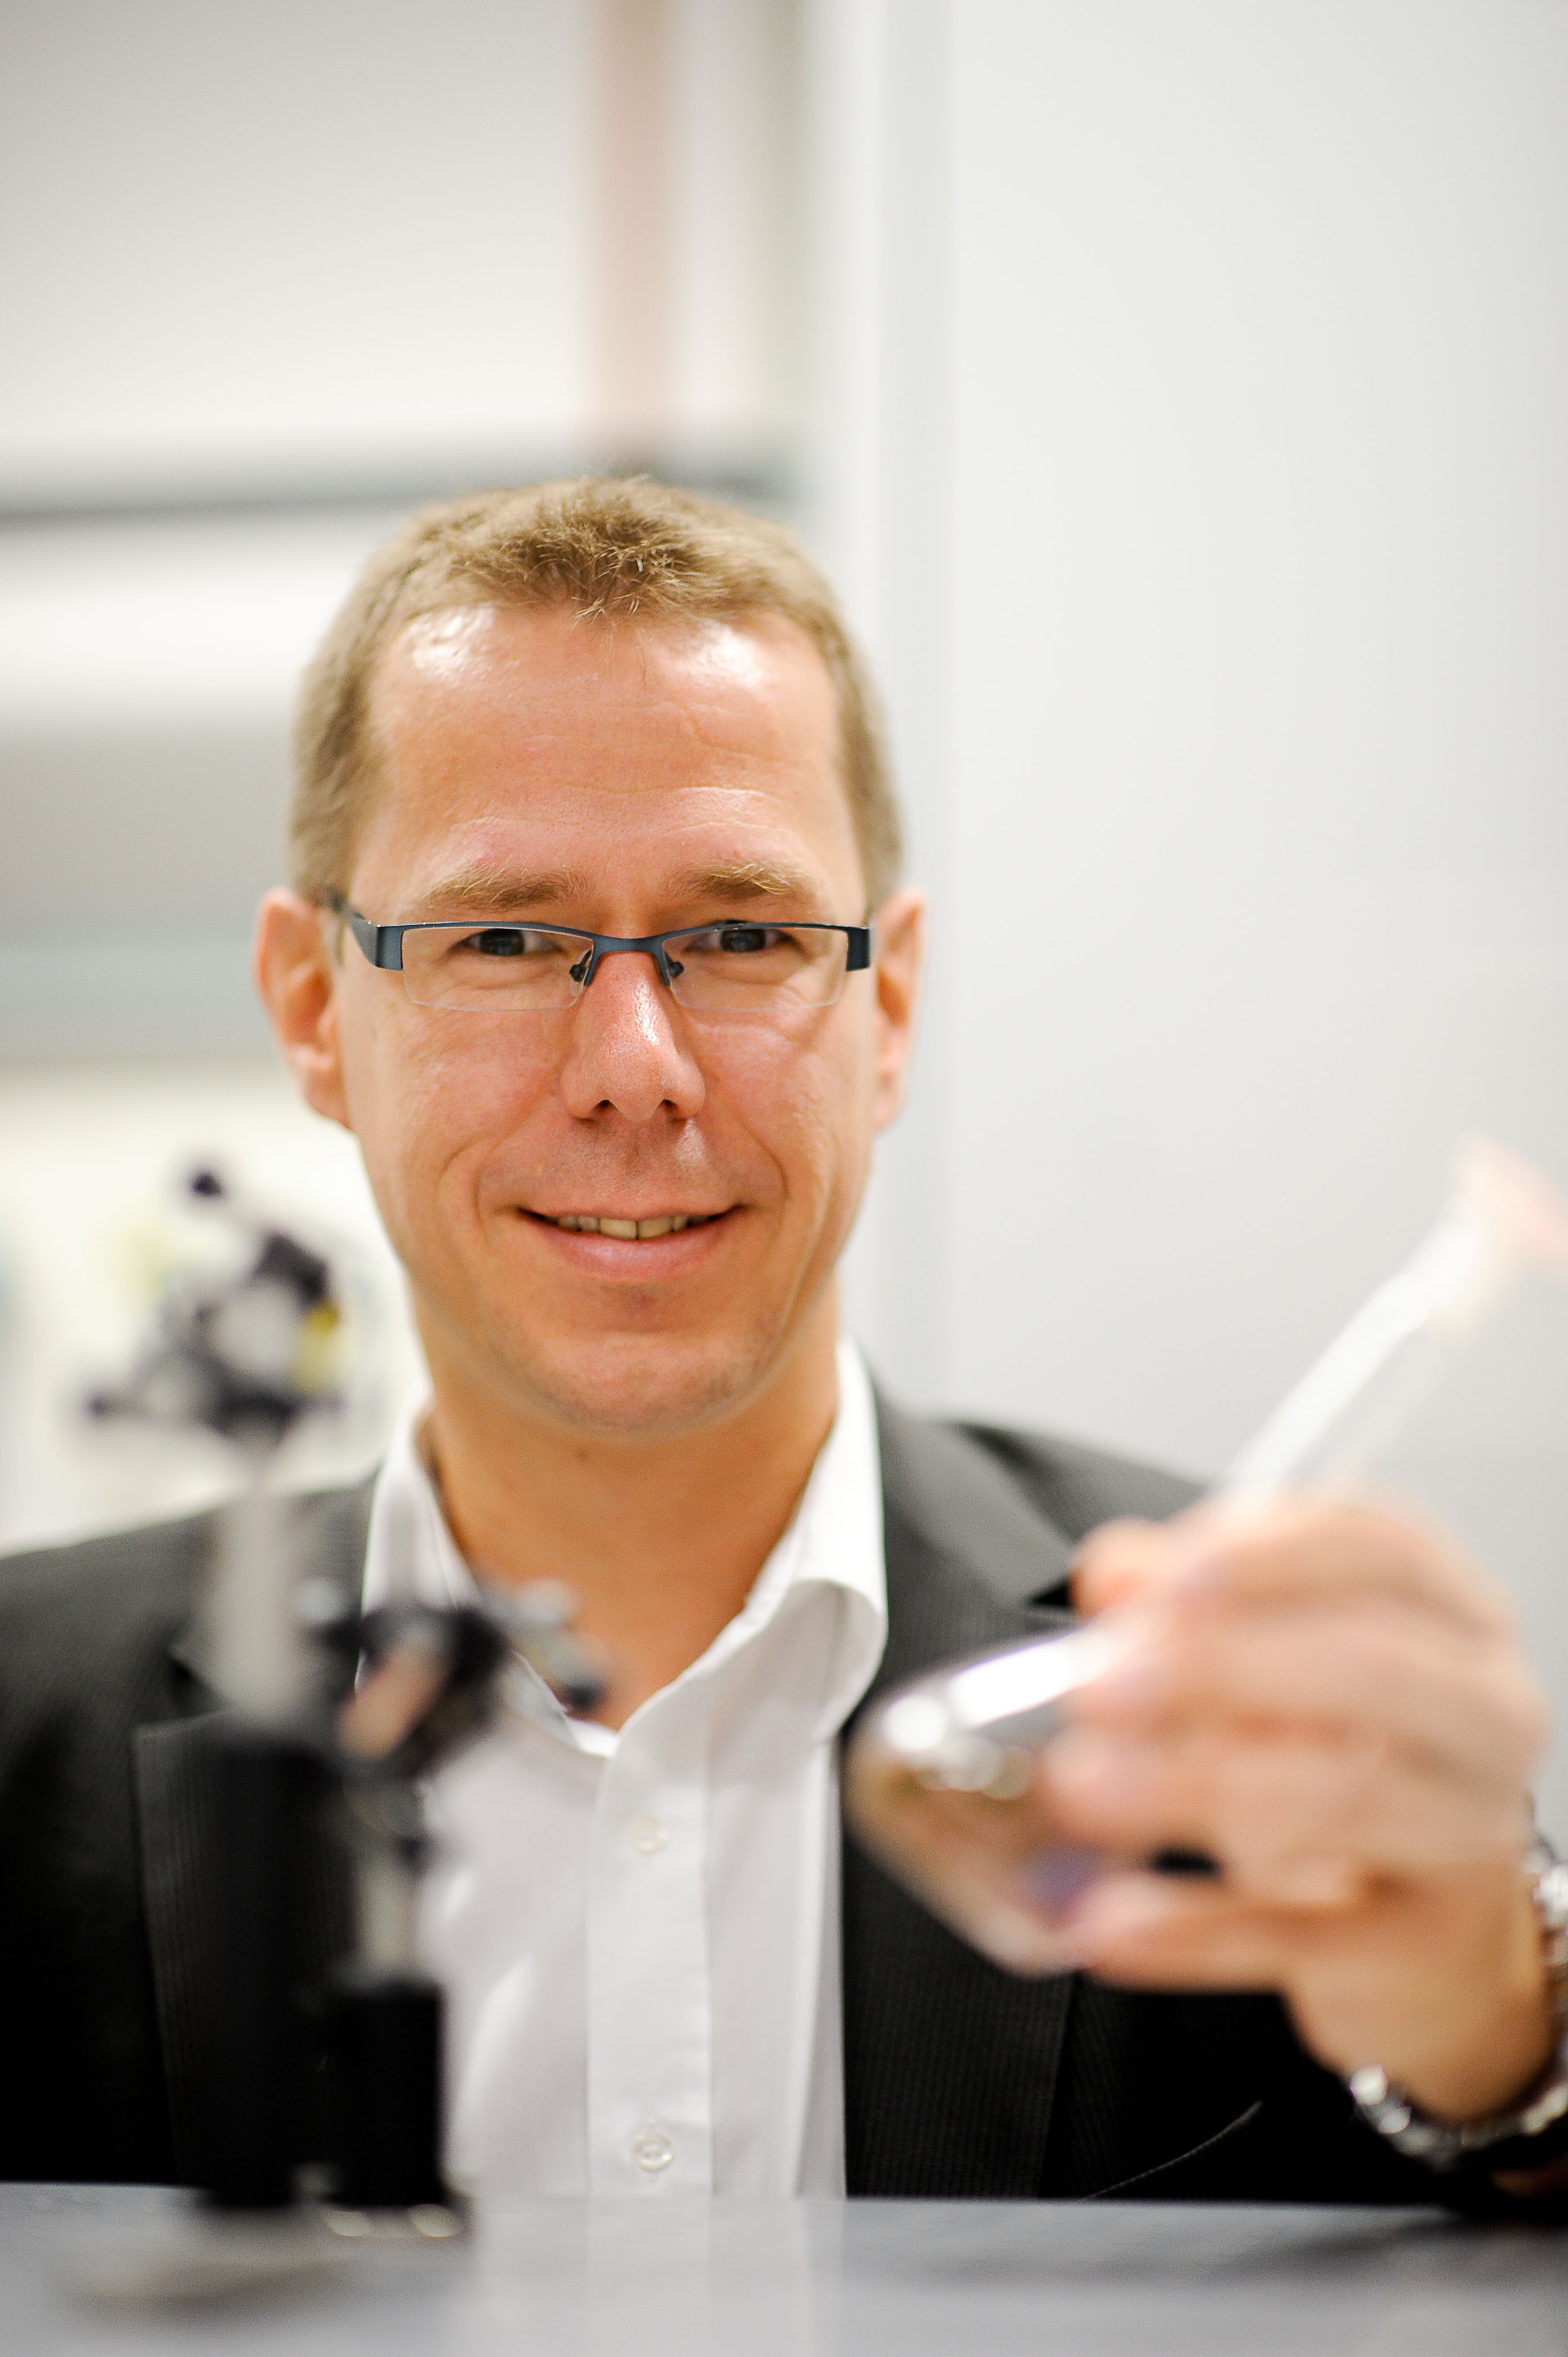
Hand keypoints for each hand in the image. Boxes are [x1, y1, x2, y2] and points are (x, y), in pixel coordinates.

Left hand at [1049, 1497, 1552, 2124]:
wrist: (1419, 1930)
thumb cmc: (1342, 1760)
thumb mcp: (1269, 1663)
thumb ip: (1185, 1603)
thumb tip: (1113, 1574)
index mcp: (1451, 1611)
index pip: (1377, 1547)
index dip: (1263, 1555)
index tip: (1157, 1585)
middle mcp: (1485, 1712)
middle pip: (1369, 1664)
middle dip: (1218, 1665)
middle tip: (1093, 1686)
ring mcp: (1469, 1834)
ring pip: (1342, 1796)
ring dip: (1191, 1787)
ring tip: (1080, 1787)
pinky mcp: (1420, 1948)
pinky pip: (1302, 1935)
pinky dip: (1194, 1929)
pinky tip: (1108, 1922)